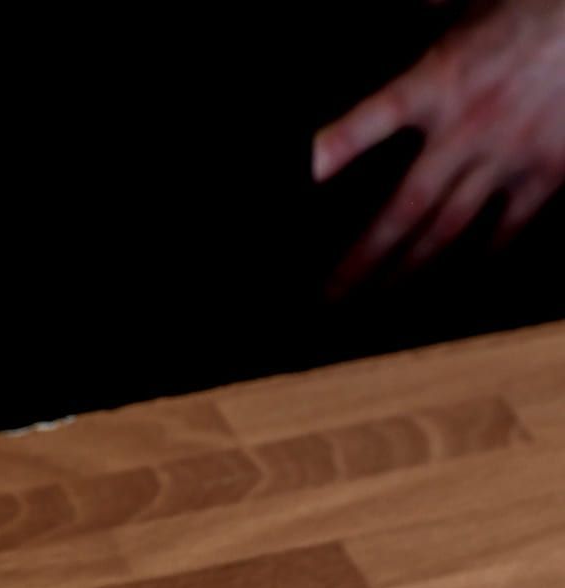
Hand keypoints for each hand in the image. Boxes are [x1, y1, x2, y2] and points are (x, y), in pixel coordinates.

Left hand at [313, 0, 564, 287]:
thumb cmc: (537, 5)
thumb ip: (429, 12)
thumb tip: (404, 11)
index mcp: (443, 79)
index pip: (378, 117)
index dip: (340, 144)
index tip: (306, 173)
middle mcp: (467, 128)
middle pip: (405, 210)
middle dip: (363, 258)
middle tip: (331, 296)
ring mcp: (507, 158)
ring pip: (448, 231)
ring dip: (410, 270)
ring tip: (381, 298)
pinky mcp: (547, 175)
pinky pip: (507, 231)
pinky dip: (483, 258)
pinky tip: (461, 277)